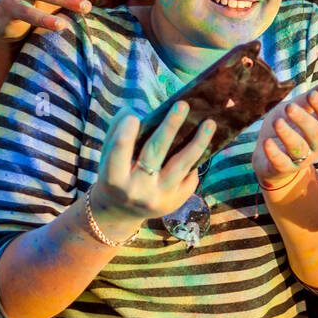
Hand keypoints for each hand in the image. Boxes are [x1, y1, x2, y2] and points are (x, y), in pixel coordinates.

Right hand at [88, 104, 215, 240]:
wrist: (121, 212)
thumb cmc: (116, 173)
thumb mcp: (108, 156)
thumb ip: (117, 131)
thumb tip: (135, 110)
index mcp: (114, 178)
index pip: (119, 151)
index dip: (126, 132)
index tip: (134, 116)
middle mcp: (137, 190)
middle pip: (155, 153)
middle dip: (170, 127)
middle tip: (182, 105)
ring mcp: (159, 197)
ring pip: (182, 165)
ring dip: (198, 142)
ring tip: (210, 123)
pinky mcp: (176, 202)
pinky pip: (190, 177)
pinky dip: (195, 160)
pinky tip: (203, 145)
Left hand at [253, 78, 317, 198]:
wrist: (270, 159)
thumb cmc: (289, 127)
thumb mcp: (300, 109)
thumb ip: (315, 96)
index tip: (311, 94)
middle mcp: (315, 145)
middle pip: (315, 133)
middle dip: (304, 120)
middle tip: (289, 107)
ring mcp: (301, 159)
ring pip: (298, 148)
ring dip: (288, 135)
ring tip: (277, 122)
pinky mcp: (283, 169)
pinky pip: (281, 163)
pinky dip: (274, 154)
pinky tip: (266, 143)